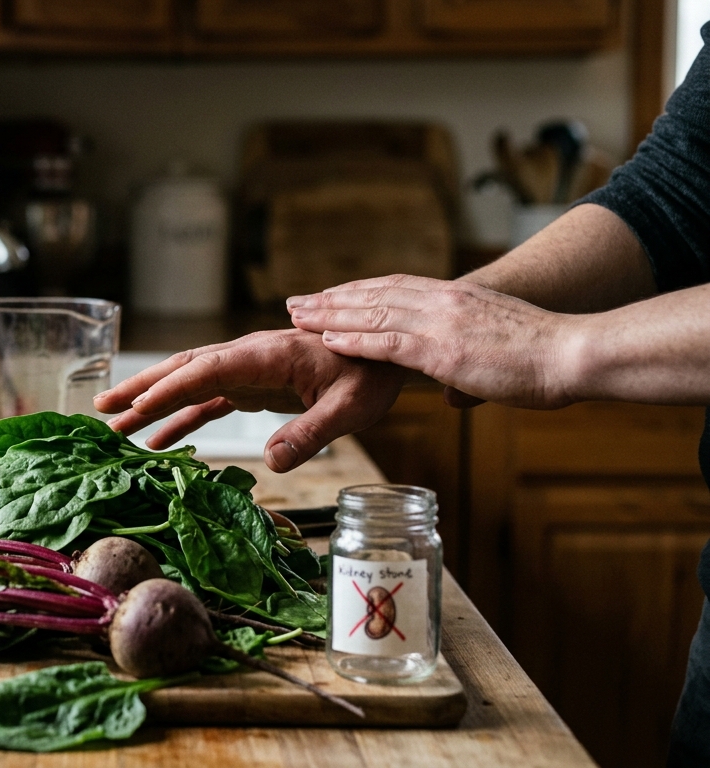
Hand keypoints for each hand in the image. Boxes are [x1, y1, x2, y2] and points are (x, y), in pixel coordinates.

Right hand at [92, 329, 405, 472]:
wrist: (384, 352)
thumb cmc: (370, 375)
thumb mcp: (348, 410)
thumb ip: (309, 433)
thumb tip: (272, 465)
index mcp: (265, 355)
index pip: (206, 369)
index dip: (169, 387)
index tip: (135, 406)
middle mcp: (246, 357)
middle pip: (182, 369)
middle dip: (139, 389)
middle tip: (99, 409)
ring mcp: (245, 370)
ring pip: (187, 383)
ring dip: (151, 403)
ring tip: (114, 427)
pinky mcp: (251, 385)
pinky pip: (207, 401)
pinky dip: (180, 418)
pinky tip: (158, 442)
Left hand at [287, 274, 580, 409]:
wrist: (574, 353)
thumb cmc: (546, 360)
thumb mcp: (499, 357)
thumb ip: (468, 373)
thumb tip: (453, 398)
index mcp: (458, 296)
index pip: (395, 287)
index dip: (357, 291)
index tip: (328, 295)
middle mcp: (444, 301)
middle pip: (375, 294)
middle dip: (332, 299)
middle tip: (296, 302)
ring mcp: (442, 323)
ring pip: (374, 312)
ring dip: (331, 315)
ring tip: (298, 316)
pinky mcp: (444, 349)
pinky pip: (390, 341)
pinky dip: (356, 339)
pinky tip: (330, 340)